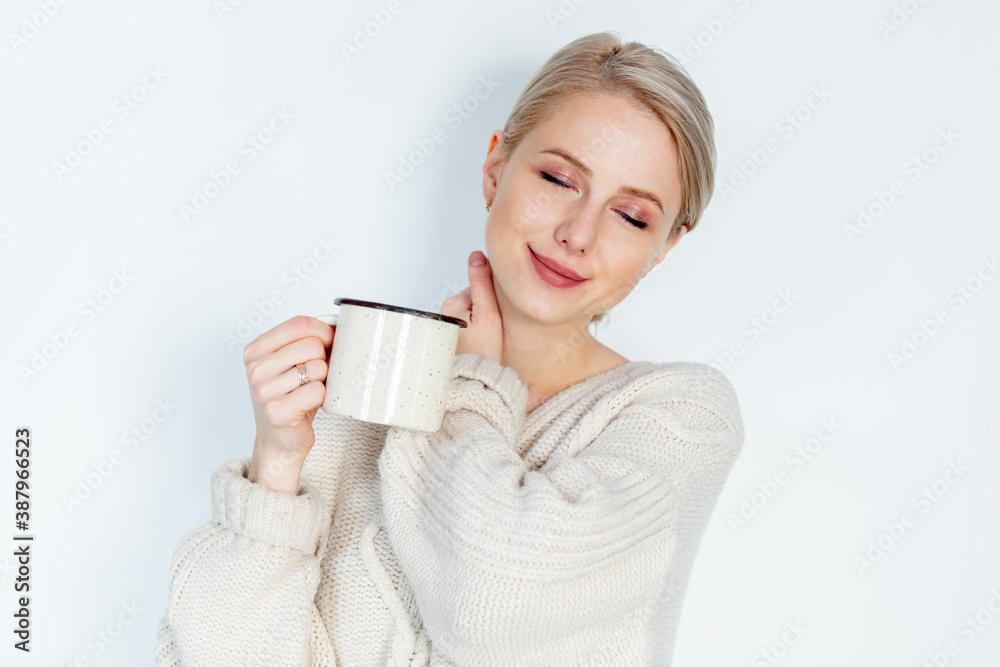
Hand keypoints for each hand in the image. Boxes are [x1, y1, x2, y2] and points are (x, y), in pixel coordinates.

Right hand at [243, 315, 334, 460]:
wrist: (279, 439)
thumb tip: (339, 324)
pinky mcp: (277, 411)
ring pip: (318, 368)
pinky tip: (309, 404)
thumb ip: (305, 341)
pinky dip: (322, 397)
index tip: (330, 340)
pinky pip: (317, 391)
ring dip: (323, 380)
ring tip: (309, 390)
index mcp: (256, 349)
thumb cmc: (290, 397)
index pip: (298, 324)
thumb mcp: (290, 363)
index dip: (323, 330)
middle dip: (324, 358)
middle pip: (311, 345)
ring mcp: (264, 390)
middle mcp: (255, 368)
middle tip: (315, 374)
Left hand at [440, 251, 502, 362]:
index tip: (497, 314)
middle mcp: (445, 310)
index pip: (480, 286)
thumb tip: (477, 255)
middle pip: (475, 298)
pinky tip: (480, 342)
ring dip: (483, 320)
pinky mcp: (450, 334)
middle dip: (487, 310)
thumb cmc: (483, 351)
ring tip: (486, 337)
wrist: (475, 379)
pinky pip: (468, 323)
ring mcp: (446, 323)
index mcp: (453, 302)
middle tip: (492, 329)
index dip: (494, 299)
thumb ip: (482, 283)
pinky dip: (477, 330)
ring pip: (473, 311)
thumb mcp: (489, 313)